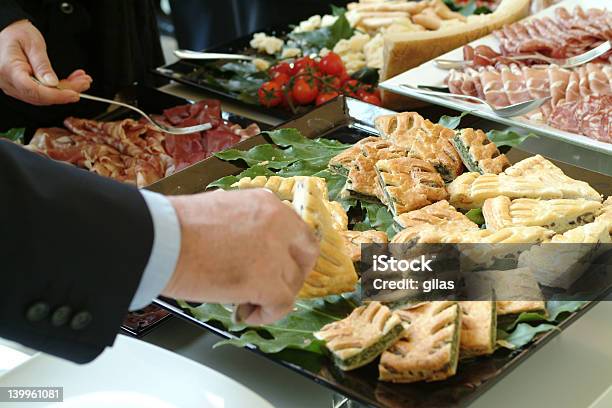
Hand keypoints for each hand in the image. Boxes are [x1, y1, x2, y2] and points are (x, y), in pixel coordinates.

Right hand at [0, 20, 91, 104]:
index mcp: (10, 70)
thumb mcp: (33, 44)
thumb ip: (42, 65)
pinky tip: (71, 82)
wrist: (8, 31)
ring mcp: (14, 87)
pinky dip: (58, 89)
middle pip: (41, 96)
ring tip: (81, 81)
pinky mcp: (21, 88)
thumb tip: (52, 83)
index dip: (56, 95)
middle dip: (66, 92)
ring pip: (43, 97)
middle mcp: (9, 82)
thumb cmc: (17, 33)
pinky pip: (41, 93)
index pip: (34, 90)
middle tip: (84, 83)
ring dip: (64, 90)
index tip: (74, 94)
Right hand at [163, 189, 319, 324]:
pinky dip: (266, 314)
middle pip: (306, 256)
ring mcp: (275, 252)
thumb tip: (252, 250)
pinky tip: (246, 313)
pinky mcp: (266, 281)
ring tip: (245, 303)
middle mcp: (279, 224)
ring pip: (291, 284)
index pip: (297, 231)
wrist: (160, 239)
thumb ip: (247, 226)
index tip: (280, 267)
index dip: (290, 254)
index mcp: (266, 204)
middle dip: (292, 275)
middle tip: (273, 289)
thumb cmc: (177, 227)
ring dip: (271, 297)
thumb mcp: (224, 211)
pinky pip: (281, 305)